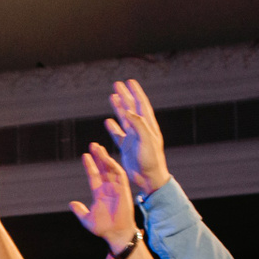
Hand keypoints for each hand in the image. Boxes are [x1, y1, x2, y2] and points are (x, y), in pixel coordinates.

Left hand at [69, 144, 138, 247]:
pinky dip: (113, 166)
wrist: (116, 233)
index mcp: (100, 193)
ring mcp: (116, 188)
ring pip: (110, 169)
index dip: (90, 166)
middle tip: (93, 144)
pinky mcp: (123, 189)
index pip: (94, 176)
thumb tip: (72, 203)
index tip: (85, 155)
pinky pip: (119, 175)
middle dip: (98, 157)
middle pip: (103, 169)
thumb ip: (80, 210)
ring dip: (105, 158)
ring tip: (98, 147)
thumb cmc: (104, 228)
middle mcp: (108, 188)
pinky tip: (107, 159)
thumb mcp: (87, 219)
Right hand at [105, 79, 167, 194]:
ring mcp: (133, 137)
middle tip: (117, 84)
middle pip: (131, 107)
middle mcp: (141, 129)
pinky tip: (108, 121)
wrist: (149, 177)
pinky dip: (113, 127)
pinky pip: (118, 134)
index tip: (129, 82)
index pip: (141, 104)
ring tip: (112, 96)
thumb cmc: (151, 160)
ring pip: (124, 118)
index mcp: (148, 125)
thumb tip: (128, 111)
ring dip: (118, 107)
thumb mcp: (146, 140)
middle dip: (125, 95)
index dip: (135, 92)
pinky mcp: (127, 147)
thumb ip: (138, 125)